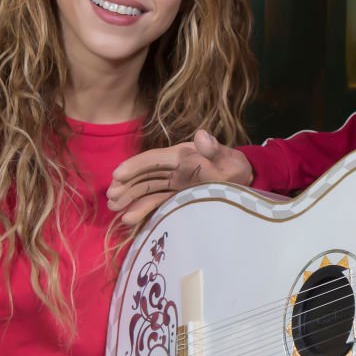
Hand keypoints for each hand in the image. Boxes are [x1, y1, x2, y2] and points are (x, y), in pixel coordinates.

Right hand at [107, 129, 252, 228]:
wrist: (244, 181)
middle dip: (127, 185)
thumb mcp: (227, 159)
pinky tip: (129, 219)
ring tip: (113, 209)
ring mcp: (173, 184)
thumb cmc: (234, 167)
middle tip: (110, 198)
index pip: (154, 159)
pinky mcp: (176, 198)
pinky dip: (142, 209)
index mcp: (182, 156)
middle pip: (145, 175)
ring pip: (146, 189)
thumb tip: (202, 135)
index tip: (117, 174)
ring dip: (130, 198)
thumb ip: (214, 150)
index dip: (135, 166)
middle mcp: (173, 169)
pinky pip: (156, 202)